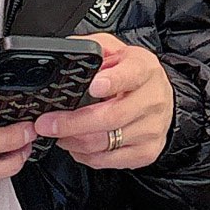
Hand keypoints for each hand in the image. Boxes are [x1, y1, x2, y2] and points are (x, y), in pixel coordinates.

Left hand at [32, 33, 173, 168]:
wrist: (162, 99)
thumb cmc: (134, 75)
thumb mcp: (117, 51)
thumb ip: (93, 48)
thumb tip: (68, 52)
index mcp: (144, 69)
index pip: (130, 75)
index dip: (111, 81)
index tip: (93, 86)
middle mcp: (152, 100)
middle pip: (111, 116)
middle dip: (72, 123)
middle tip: (47, 123)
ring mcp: (151, 129)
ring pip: (105, 142)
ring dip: (73, 140)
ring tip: (58, 133)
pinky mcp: (146, 152)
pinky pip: (108, 160)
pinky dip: (85, 155)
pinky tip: (76, 145)